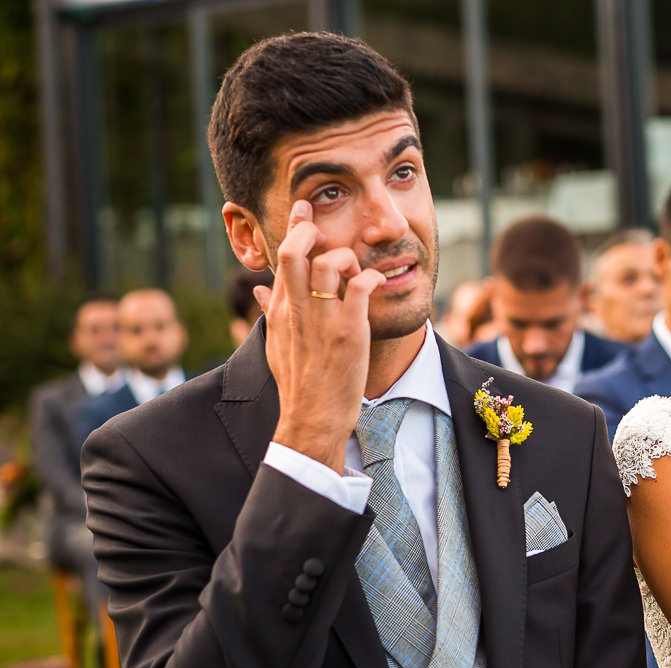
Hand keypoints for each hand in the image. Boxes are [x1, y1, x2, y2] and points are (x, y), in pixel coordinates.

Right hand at [253, 200, 385, 471]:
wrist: (312, 418)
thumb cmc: (298, 384)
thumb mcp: (275, 346)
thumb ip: (269, 314)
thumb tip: (258, 291)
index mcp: (281, 310)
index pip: (281, 258)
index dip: (293, 228)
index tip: (303, 209)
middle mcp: (299, 310)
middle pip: (296, 252)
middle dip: (311, 230)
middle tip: (327, 228)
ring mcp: (324, 319)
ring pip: (332, 264)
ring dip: (348, 258)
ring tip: (356, 271)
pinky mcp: (350, 331)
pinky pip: (361, 287)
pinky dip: (370, 277)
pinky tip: (374, 284)